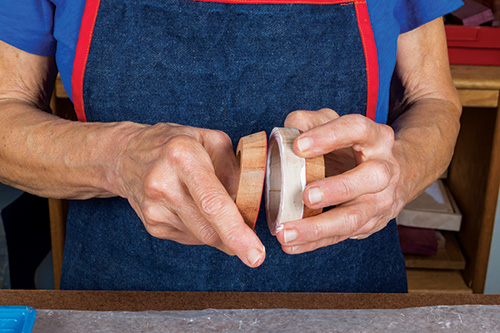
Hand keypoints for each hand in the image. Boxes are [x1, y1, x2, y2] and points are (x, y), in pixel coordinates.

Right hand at [114, 122, 265, 266]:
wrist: (126, 154)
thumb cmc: (176, 144)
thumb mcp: (212, 141)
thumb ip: (236, 170)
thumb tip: (251, 205)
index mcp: (182, 156)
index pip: (213, 202)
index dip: (236, 231)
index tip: (255, 253)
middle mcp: (163, 183)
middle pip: (208, 228)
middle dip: (235, 241)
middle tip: (254, 250)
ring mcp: (154, 207)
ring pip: (202, 237)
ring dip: (220, 232)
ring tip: (217, 209)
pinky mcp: (151, 224)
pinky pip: (190, 237)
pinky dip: (203, 230)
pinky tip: (196, 210)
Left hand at [276, 108, 405, 253]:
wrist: (392, 173)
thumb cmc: (354, 147)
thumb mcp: (336, 126)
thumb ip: (311, 121)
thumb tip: (289, 127)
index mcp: (376, 137)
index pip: (357, 129)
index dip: (329, 136)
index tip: (298, 146)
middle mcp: (385, 169)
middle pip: (371, 178)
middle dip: (338, 188)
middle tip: (306, 195)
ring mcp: (381, 200)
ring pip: (355, 216)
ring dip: (320, 227)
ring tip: (287, 232)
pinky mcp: (371, 223)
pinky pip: (342, 236)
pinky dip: (315, 242)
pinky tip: (291, 245)